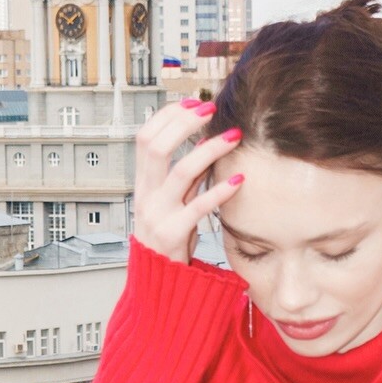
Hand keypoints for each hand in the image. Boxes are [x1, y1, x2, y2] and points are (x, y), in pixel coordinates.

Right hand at [133, 96, 243, 265]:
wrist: (160, 279)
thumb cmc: (170, 236)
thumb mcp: (172, 201)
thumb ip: (186, 176)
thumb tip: (206, 143)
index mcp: (143, 182)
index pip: (145, 137)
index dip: (167, 116)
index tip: (193, 103)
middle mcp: (146, 194)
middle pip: (155, 146)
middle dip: (183, 123)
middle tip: (210, 110)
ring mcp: (157, 213)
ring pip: (180, 172)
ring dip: (209, 150)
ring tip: (234, 137)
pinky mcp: (173, 233)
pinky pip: (198, 207)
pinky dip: (219, 192)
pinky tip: (239, 182)